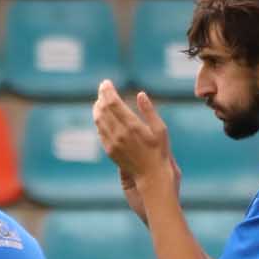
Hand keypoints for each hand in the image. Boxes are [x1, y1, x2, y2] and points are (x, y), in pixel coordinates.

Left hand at [91, 79, 178, 202]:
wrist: (151, 176)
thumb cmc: (160, 152)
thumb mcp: (161, 129)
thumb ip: (149, 111)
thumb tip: (140, 94)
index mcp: (132, 126)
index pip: (113, 102)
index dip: (107, 91)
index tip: (106, 83)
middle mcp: (119, 133)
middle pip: (103, 109)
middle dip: (101, 96)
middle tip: (103, 88)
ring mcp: (112, 142)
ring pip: (98, 120)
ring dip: (97, 107)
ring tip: (100, 100)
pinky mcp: (109, 150)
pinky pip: (100, 131)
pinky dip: (99, 120)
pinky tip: (102, 116)